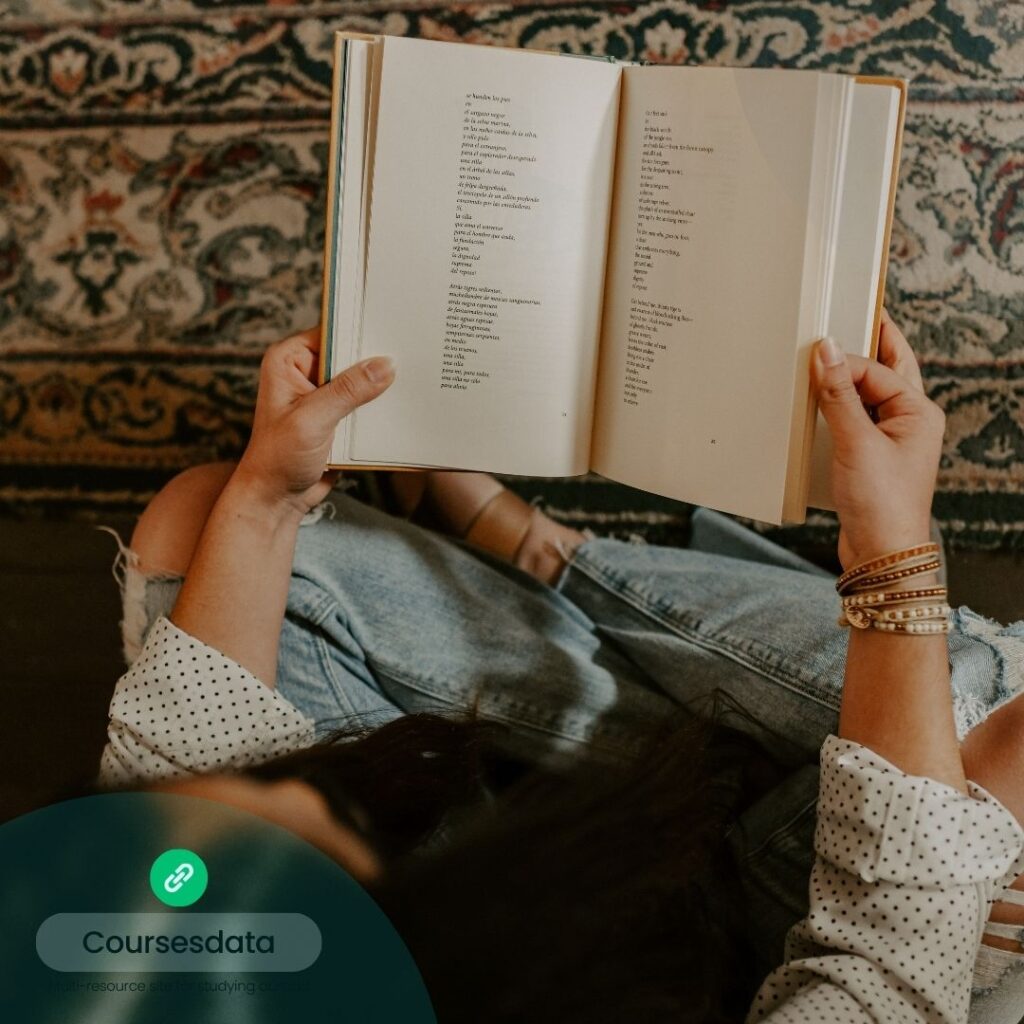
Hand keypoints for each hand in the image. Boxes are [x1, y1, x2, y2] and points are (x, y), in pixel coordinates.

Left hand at [234, 326, 394, 518]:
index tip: (392, 329)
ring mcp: (323, 394)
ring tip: (414, 379)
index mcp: (288, 360)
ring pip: (361, 379)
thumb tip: (386, 365)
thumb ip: (349, 391)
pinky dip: (380, 406)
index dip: (360, 330)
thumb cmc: (278, 458)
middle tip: (411, 355)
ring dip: (381, 386)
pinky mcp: (337, 415)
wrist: (277, 499)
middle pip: (350, 355)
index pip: (332, 332)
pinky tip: (402, 405)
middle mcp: (305, 371)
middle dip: (376, 360)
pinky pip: (365, 403)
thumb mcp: (313, 420)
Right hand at [812, 311, 943, 569]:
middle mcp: (910, 422)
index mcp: (918, 412)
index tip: (815, 349)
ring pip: (872, 394)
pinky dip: (841, 406)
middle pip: (890, 370)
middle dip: (873, 345)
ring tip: (835, 356)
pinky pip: (857, 419)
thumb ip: (838, 394)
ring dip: (853, 377)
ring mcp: (892, 441)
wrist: (881, 552)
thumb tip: (827, 350)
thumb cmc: (881, 502)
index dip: (844, 360)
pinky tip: (824, 405)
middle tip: (859, 314)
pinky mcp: (872, 458)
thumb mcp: (856, 442)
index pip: (875, 370)